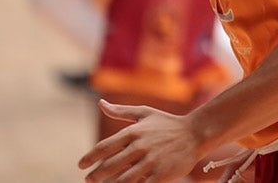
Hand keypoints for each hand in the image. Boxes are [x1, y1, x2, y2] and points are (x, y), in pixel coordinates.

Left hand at [79, 100, 202, 182]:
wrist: (196, 133)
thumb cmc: (168, 123)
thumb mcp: (145, 113)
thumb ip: (121, 111)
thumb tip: (101, 103)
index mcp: (134, 131)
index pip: (105, 146)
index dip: (90, 157)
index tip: (81, 165)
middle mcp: (140, 147)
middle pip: (110, 166)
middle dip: (96, 175)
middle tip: (89, 179)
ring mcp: (151, 161)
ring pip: (123, 180)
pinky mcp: (161, 174)